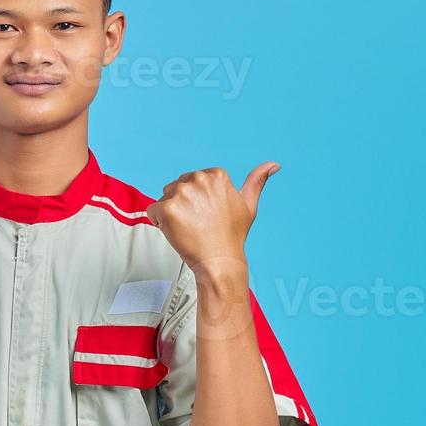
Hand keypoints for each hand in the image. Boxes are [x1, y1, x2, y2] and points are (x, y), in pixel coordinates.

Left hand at [145, 162, 279, 269]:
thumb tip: (273, 164)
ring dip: (170, 214)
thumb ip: (257, 181)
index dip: (195, 201)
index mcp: (216, 175)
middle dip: (182, 205)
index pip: (192, 182)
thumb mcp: (248, 205)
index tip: (207, 215)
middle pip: (176, 188)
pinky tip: (176, 232)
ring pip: (164, 199)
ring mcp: (182, 193)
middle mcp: (199, 179)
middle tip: (197, 224)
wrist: (219, 261)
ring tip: (188, 228)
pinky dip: (158, 223)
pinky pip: (152, 212)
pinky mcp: (167, 208)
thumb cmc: (232, 236)